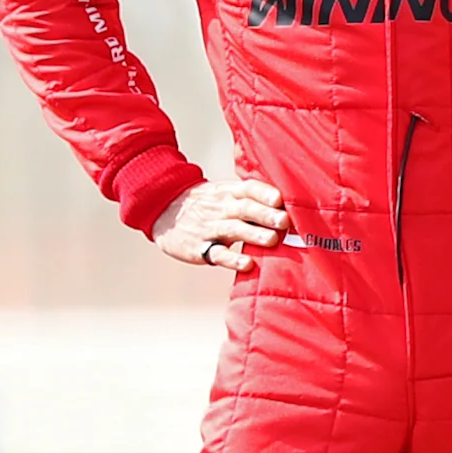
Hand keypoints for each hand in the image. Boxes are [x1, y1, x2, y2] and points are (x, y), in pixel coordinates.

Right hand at [152, 178, 289, 269]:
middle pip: (244, 208)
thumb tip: (289, 207)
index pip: (248, 188)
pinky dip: (233, 259)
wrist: (162, 209)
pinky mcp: (200, 248)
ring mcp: (209, 228)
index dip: (264, 193)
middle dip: (265, 214)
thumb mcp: (223, 194)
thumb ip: (251, 199)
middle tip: (285, 222)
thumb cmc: (206, 204)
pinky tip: (248, 264)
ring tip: (273, 240)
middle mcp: (220, 208)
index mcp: (228, 192)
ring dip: (254, 234)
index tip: (280, 199)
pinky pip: (217, 253)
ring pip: (233, 229)